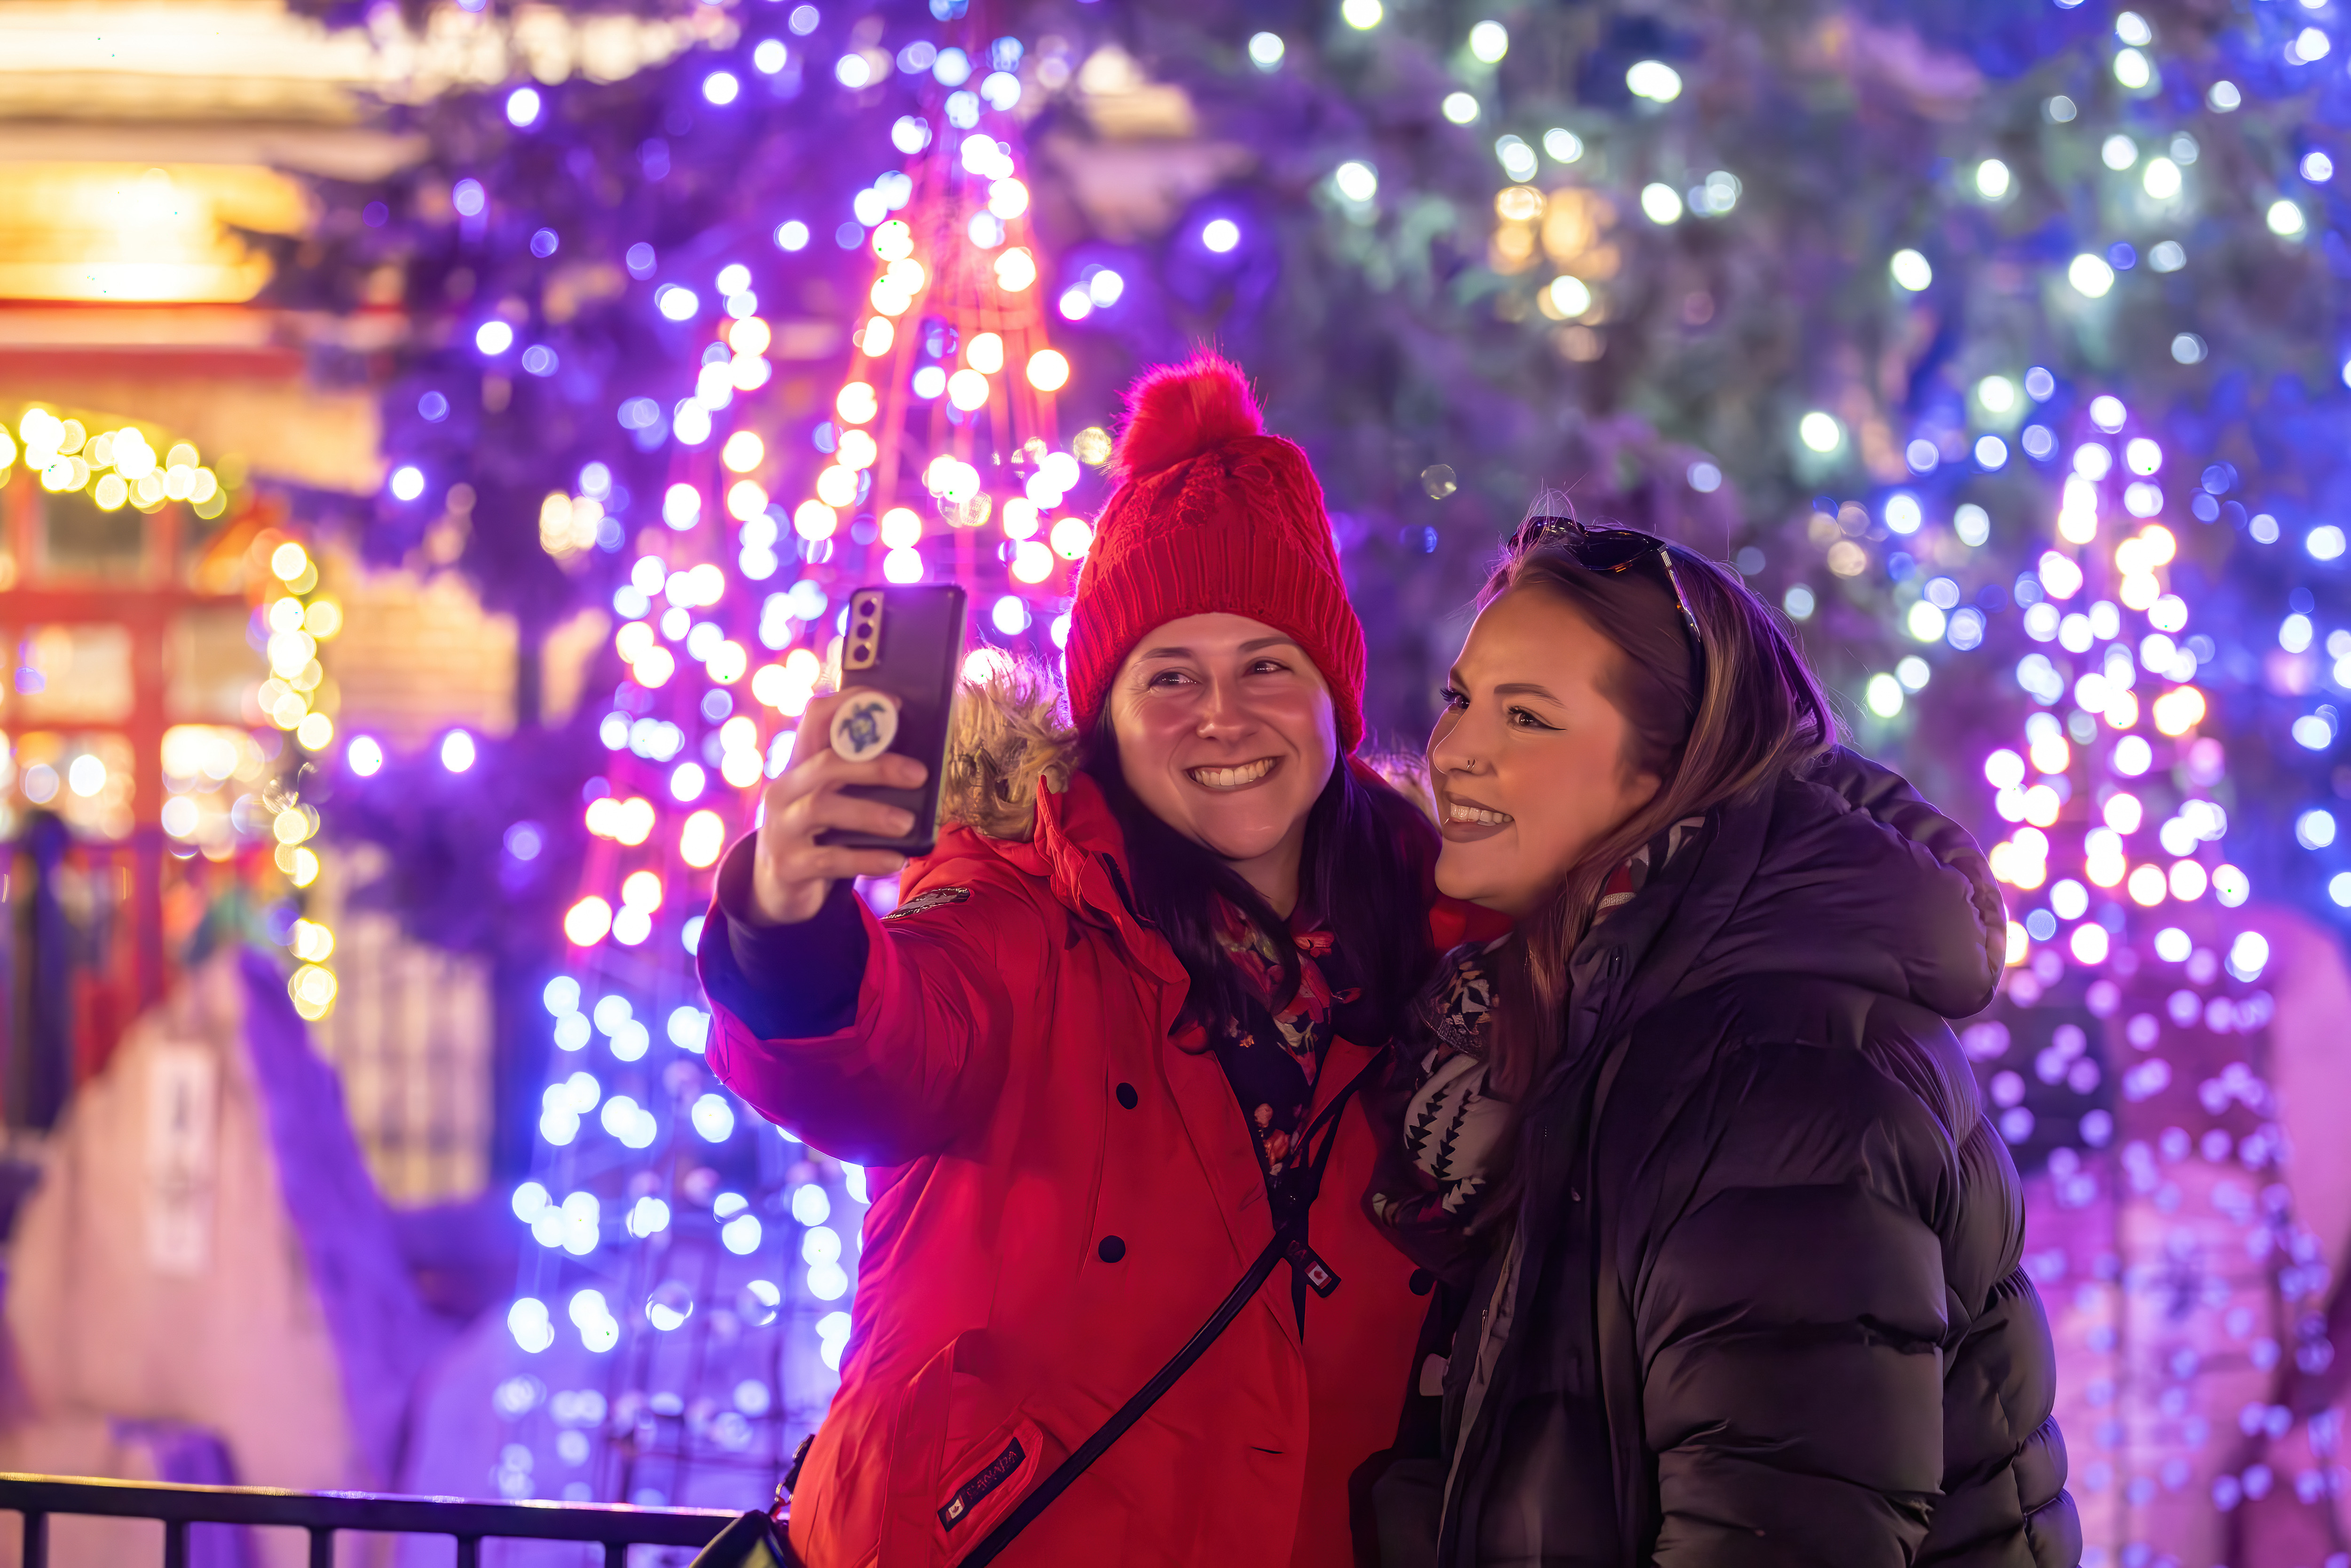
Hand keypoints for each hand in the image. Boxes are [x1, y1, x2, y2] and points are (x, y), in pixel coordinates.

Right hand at [749, 688, 928, 924]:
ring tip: (908, 822)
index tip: (894, 704)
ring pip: (822, 808)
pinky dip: (866, 859)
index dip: (852, 705)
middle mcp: (784, 790)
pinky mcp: (787, 865)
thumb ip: (858, 780)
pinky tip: (896, 860)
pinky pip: (829, 859)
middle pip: (826, 765)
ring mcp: (780, 828)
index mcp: (800, 765)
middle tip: (919, 775)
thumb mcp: (832, 799)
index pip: (816, 718)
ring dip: (870, 813)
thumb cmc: (820, 834)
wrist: (777, 887)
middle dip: (875, 766)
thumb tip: (918, 766)